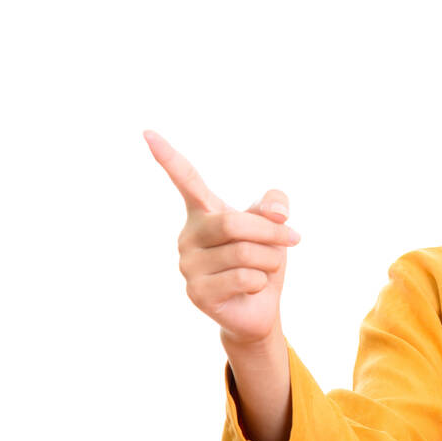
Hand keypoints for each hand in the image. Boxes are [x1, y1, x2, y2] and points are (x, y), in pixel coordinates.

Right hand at [144, 130, 299, 346]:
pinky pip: (243, 278)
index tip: (148, 132)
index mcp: (203, 212)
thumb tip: (277, 212)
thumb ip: (275, 206)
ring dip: (270, 259)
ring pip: (243, 253)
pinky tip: (253, 287)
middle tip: (293, 239)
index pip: (186, 180)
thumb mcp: (274, 226)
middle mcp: (189, 235)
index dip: (168, 157)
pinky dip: (261, 281)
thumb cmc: (262, 260)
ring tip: (264, 269)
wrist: (258, 308)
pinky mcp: (196, 293)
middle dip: (270, 232)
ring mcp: (188, 265)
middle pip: (233, 224)